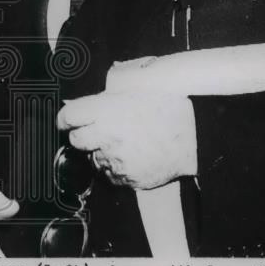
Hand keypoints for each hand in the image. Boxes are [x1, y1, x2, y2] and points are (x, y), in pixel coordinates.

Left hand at [56, 89, 196, 188]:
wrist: (198, 135)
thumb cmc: (169, 107)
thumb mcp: (137, 87)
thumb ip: (107, 93)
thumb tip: (82, 99)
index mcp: (107, 110)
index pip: (68, 116)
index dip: (66, 118)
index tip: (68, 120)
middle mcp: (107, 136)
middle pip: (76, 140)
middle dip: (83, 134)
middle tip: (98, 130)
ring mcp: (116, 159)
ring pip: (93, 158)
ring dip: (102, 151)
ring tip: (125, 142)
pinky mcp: (126, 178)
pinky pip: (111, 174)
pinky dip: (117, 167)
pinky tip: (134, 155)